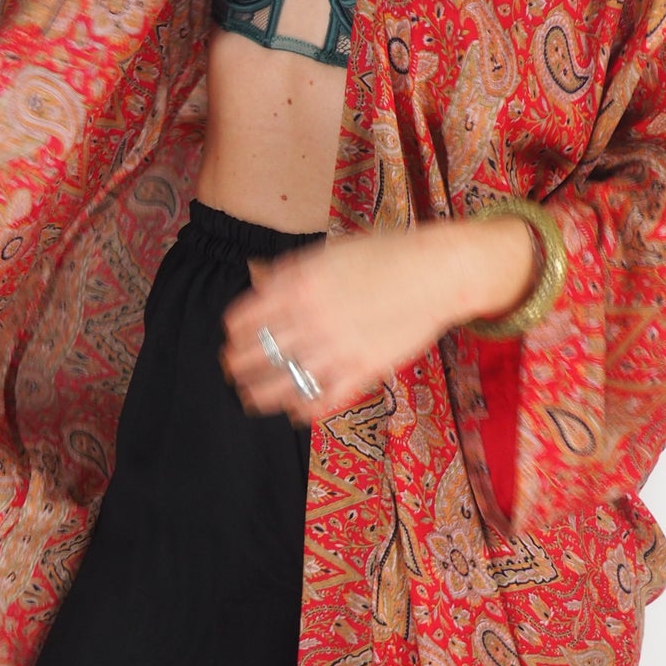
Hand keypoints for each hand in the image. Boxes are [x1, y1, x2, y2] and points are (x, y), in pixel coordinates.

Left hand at [218, 218, 534, 424]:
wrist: (435, 272)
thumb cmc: (385, 255)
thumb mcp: (329, 252)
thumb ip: (290, 269)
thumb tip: (258, 275)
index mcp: (299, 285)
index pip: (247, 317)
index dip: (233, 332)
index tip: (230, 338)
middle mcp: (311, 318)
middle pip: (257, 353)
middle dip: (237, 366)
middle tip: (231, 371)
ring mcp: (336, 347)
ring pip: (282, 382)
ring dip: (259, 394)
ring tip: (249, 399)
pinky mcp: (363, 370)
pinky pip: (323, 398)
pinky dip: (303, 409)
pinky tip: (293, 413)